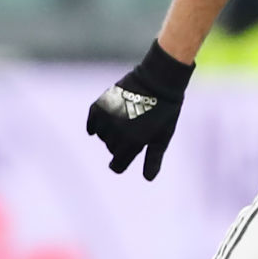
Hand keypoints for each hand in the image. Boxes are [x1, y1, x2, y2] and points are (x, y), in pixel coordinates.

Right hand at [86, 41, 194, 179]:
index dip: (120, 164)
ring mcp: (108, 118)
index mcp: (134, 143)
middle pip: (111, 150)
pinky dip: (95, 124)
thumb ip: (153, 158)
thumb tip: (148, 179)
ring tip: (126, 121)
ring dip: (111, 133)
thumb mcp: (163, 136)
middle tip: (134, 131)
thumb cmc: (165, 110)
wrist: (158, 79)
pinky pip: (92, 122)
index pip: (117, 166)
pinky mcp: (101, 105)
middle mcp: (118, 132)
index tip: (121, 161)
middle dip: (121, 145)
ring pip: (102, 136)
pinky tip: (102, 123)